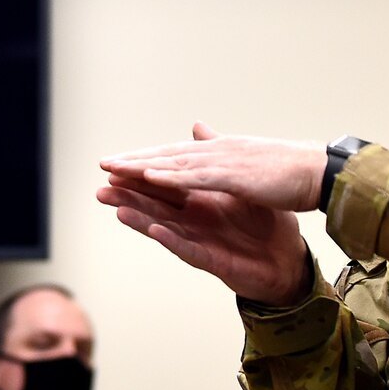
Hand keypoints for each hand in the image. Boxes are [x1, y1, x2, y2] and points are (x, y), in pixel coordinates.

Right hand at [99, 126, 318, 303]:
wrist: (287, 259)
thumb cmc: (263, 227)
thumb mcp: (240, 186)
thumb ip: (215, 162)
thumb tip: (198, 129)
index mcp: (198, 203)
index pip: (162, 186)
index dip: (139, 176)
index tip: (114, 166)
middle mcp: (193, 222)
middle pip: (154, 207)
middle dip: (128, 197)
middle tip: (101, 187)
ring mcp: (200, 241)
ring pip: (165, 229)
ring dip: (141, 220)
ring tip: (118, 208)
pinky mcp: (213, 260)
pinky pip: (189, 249)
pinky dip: (173, 240)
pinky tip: (157, 231)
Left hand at [102, 125, 327, 211]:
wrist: (320, 174)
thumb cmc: (289, 172)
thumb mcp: (250, 161)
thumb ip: (224, 151)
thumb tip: (207, 135)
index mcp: (220, 154)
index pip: (176, 155)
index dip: (148, 158)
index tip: (121, 162)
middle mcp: (217, 153)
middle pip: (167, 156)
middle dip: (135, 161)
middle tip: (103, 163)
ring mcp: (224, 164)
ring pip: (175, 165)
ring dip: (144, 167)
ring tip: (114, 169)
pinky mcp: (234, 177)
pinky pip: (196, 178)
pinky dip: (172, 177)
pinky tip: (150, 179)